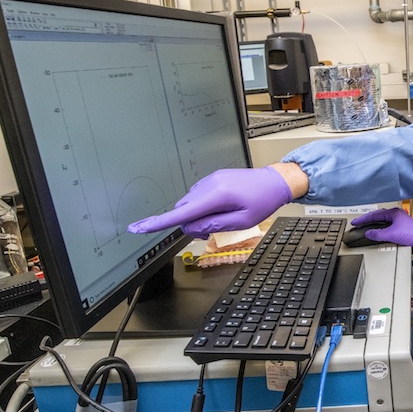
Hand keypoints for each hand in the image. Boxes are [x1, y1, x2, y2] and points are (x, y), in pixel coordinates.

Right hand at [127, 167, 292, 239]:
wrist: (275, 181)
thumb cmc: (262, 201)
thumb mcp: (241, 221)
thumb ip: (213, 225)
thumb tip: (191, 228)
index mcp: (215, 195)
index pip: (180, 213)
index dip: (157, 222)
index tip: (137, 227)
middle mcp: (208, 184)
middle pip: (183, 210)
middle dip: (191, 224)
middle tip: (210, 232)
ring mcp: (209, 180)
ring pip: (190, 204)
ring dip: (197, 216)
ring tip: (220, 219)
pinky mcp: (212, 179)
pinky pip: (198, 196)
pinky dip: (202, 207)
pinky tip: (220, 209)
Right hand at [351, 208, 412, 247]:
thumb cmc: (412, 234)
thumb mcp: (391, 234)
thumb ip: (378, 234)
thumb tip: (369, 233)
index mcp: (392, 213)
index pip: (374, 215)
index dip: (363, 219)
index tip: (355, 222)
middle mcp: (395, 214)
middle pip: (377, 215)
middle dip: (367, 219)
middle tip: (358, 223)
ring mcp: (398, 220)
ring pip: (382, 220)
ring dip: (373, 222)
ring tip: (364, 225)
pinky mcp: (400, 226)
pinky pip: (386, 224)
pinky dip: (379, 226)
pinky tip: (376, 230)